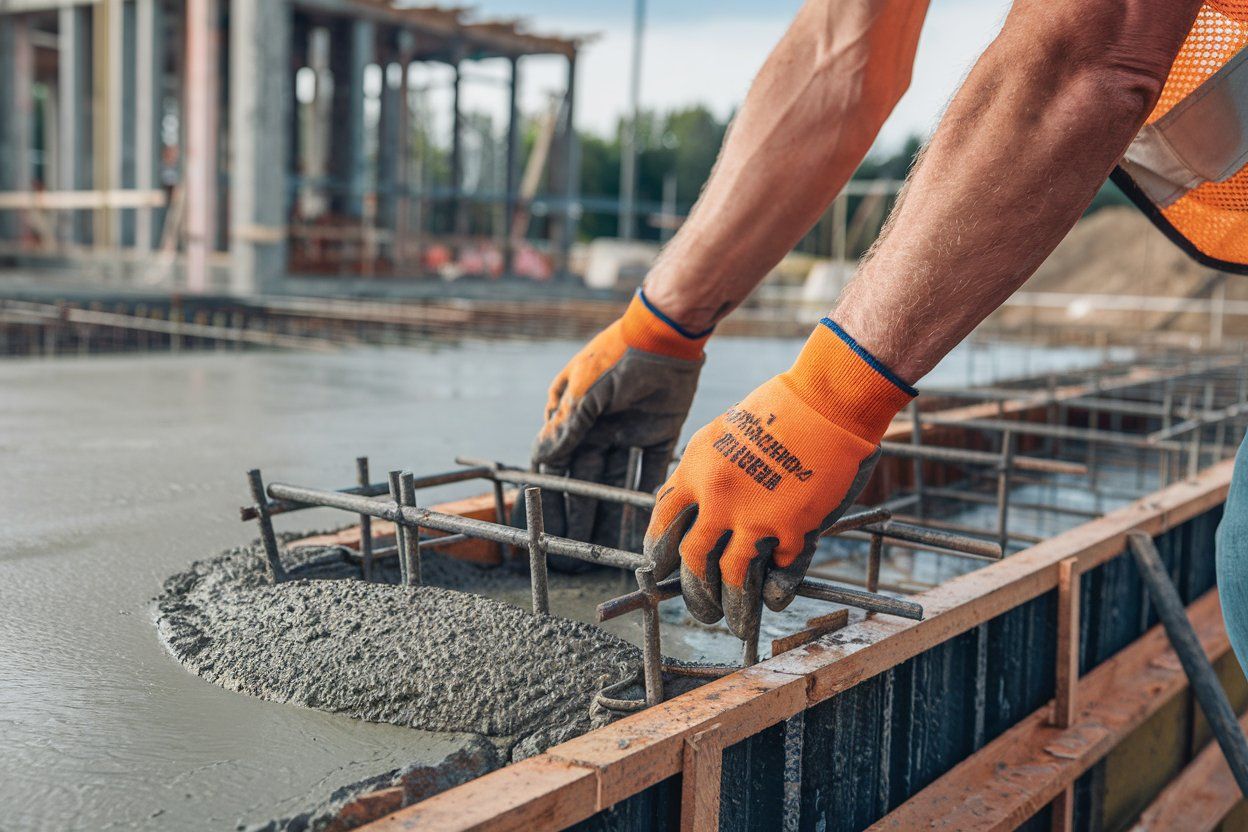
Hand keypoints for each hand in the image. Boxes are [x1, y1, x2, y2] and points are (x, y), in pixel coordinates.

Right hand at [528, 290, 710, 552]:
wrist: (667, 334)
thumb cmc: (615, 358)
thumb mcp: (584, 394)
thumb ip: (566, 430)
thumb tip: (539, 461)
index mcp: (570, 413)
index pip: (554, 462)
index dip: (549, 494)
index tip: (544, 526)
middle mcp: (596, 426)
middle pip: (584, 478)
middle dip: (578, 512)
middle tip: (573, 550)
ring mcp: (627, 430)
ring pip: (614, 479)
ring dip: (608, 509)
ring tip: (604, 545)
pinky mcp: (657, 433)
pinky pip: (648, 469)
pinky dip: (645, 494)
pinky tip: (641, 522)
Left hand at [644, 319, 914, 636]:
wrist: (828, 401)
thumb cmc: (779, 408)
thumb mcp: (722, 432)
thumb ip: (703, 471)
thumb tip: (690, 505)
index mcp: (696, 472)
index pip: (663, 523)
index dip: (658, 553)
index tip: (658, 569)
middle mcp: (720, 500)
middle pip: (692, 560)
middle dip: (693, 592)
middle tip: (698, 609)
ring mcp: (757, 518)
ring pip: (733, 578)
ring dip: (731, 606)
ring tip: (733, 621)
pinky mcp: (796, 530)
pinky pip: (780, 574)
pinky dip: (775, 593)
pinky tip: (773, 600)